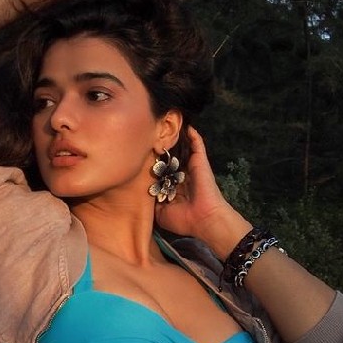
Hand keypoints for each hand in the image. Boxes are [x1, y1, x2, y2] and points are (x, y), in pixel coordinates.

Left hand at [153, 126, 249, 254]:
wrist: (203, 219)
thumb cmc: (183, 220)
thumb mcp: (161, 214)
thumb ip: (152, 201)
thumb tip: (143, 191)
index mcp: (173, 187)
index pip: (160, 171)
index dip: (151, 164)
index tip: (139, 155)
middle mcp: (181, 175)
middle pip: (169, 157)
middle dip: (161, 148)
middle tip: (150, 135)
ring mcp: (191, 166)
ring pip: (182, 148)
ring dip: (176, 137)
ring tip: (165, 123)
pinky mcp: (199, 160)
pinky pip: (196, 143)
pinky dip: (192, 134)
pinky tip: (186, 123)